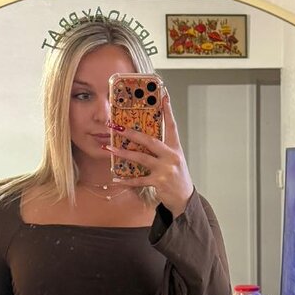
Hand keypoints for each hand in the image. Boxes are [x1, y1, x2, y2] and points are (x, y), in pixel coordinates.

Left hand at [105, 87, 193, 217]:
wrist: (184, 198)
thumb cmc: (177, 177)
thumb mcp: (174, 160)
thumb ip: (163, 149)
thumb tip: (143, 139)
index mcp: (175, 148)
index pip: (172, 126)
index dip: (168, 111)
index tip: (163, 96)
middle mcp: (171, 156)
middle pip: (150, 141)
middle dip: (132, 133)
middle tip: (117, 127)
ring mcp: (165, 170)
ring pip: (141, 158)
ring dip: (124, 153)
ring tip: (110, 148)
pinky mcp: (159, 182)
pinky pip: (139, 180)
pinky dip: (126, 180)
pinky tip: (116, 179)